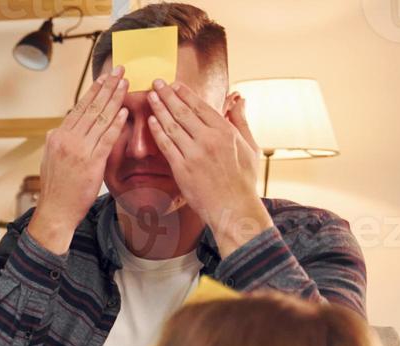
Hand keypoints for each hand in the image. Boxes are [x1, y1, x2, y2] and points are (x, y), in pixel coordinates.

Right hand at [28, 66, 129, 253]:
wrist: (55, 212)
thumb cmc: (55, 189)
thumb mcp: (48, 161)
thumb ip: (54, 143)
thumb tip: (55, 130)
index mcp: (57, 137)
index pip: (78, 108)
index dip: (93, 91)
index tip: (104, 78)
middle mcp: (67, 140)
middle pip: (91, 108)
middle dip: (107, 87)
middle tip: (119, 70)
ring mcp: (79, 151)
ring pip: (100, 119)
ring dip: (115, 99)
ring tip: (125, 84)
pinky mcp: (91, 163)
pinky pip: (106, 139)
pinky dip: (116, 125)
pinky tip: (124, 112)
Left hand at [147, 80, 270, 253]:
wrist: (234, 207)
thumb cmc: (243, 179)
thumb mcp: (250, 146)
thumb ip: (241, 120)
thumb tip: (239, 99)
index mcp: (226, 132)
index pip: (202, 107)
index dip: (186, 94)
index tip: (175, 84)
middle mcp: (209, 140)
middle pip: (184, 112)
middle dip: (168, 95)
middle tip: (156, 82)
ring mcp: (194, 154)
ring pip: (173, 126)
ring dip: (159, 109)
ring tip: (149, 96)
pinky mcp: (182, 169)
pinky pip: (167, 146)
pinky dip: (158, 132)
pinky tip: (150, 121)